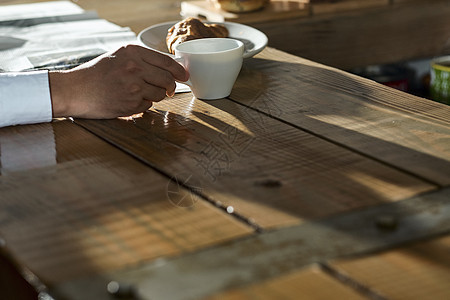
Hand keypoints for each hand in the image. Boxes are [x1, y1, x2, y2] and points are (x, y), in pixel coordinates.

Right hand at [49, 44, 188, 118]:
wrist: (75, 90)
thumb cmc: (96, 74)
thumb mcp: (119, 57)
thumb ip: (142, 60)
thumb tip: (170, 68)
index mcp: (133, 52)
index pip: (166, 62)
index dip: (179, 71)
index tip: (184, 76)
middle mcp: (135, 67)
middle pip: (168, 80)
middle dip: (170, 87)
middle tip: (168, 90)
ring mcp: (134, 86)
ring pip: (160, 95)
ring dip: (154, 97)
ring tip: (137, 93)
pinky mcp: (131, 103)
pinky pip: (147, 106)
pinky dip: (142, 105)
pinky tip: (127, 100)